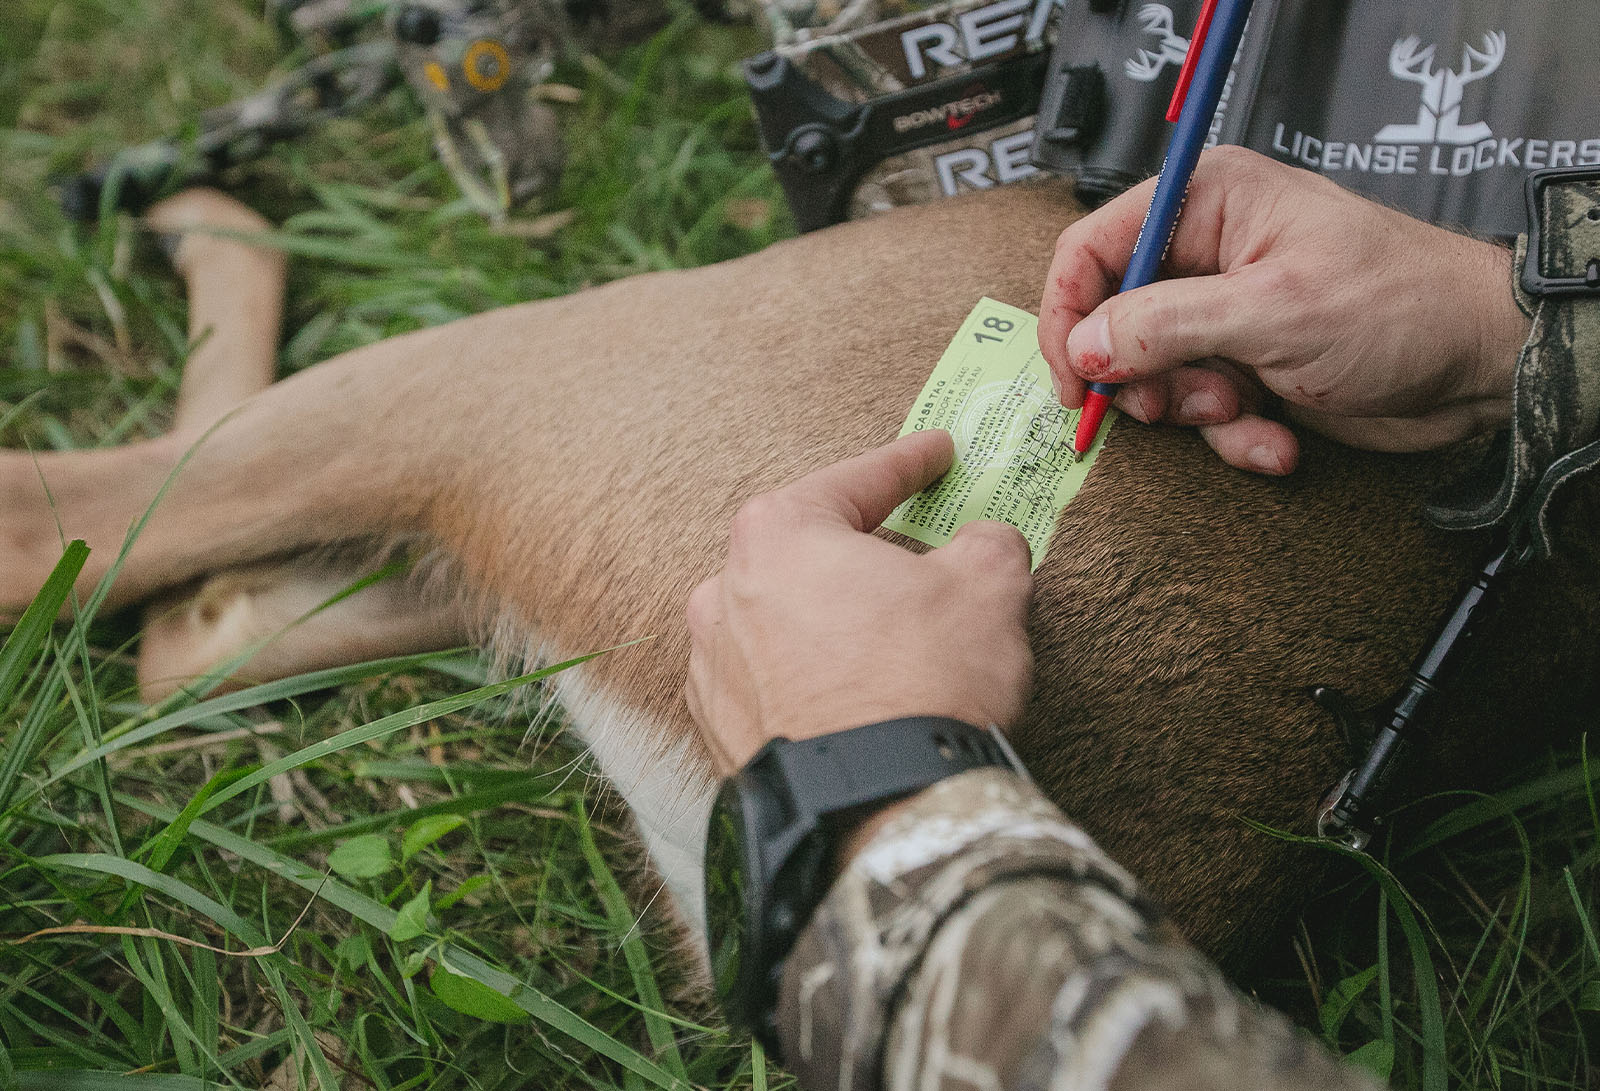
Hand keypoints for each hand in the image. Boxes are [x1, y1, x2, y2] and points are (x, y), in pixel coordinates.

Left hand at [684, 431, 1034, 776]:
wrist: (880, 810)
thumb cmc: (925, 683)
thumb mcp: (987, 588)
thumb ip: (986, 543)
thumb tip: (984, 542)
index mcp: (778, 535)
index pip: (856, 482)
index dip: (908, 463)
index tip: (936, 454)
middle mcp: (724, 592)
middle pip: (806, 550)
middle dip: (859, 549)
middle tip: (914, 554)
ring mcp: (712, 666)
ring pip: (779, 619)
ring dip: (826, 618)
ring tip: (883, 637)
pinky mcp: (716, 733)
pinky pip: (768, 683)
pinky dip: (804, 678)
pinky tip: (846, 694)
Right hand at [1038, 146, 1530, 473]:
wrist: (1479, 366)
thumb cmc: (1399, 306)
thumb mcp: (1271, 312)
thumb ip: (1164, 326)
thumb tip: (1085, 347)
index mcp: (1206, 204)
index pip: (1092, 249)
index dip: (1069, 315)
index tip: (1074, 377)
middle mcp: (1207, 254)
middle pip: (1113, 323)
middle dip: (1145, 379)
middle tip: (1183, 402)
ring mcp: (1225, 315)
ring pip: (1155, 378)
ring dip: (1197, 413)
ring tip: (1247, 411)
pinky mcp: (1247, 367)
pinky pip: (1201, 412)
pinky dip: (1234, 436)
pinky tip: (1279, 441)